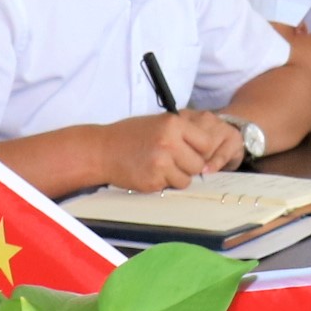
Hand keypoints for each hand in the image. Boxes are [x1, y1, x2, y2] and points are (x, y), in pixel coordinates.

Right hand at [101, 112, 240, 193]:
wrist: (102, 150)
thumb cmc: (130, 135)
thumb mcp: (159, 123)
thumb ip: (183, 133)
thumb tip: (209, 148)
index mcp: (174, 124)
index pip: (207, 143)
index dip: (202, 150)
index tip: (192, 152)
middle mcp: (169, 142)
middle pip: (198, 164)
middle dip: (189, 166)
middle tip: (174, 162)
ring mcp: (161, 163)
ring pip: (186, 179)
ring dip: (177, 177)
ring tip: (161, 167)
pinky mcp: (153, 180)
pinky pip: (170, 187)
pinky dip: (163, 183)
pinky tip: (150, 172)